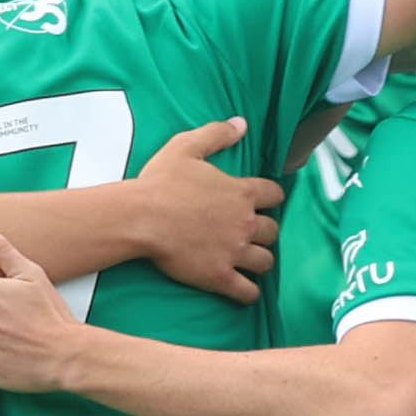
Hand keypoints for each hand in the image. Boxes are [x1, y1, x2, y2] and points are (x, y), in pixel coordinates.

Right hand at [118, 118, 283, 303]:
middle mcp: (245, 223)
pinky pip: (247, 291)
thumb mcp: (186, 146)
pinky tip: (245, 290)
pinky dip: (249, 292)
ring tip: (250, 260)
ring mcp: (234, 252)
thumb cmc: (160, 182)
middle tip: (251, 232)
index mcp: (242, 192)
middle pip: (273, 230)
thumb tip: (241, 123)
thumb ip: (217, 134)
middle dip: (265, 231)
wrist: (140, 217)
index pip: (275, 194)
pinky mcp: (219, 276)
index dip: (270, 197)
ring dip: (260, 260)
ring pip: (265, 261)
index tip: (262, 201)